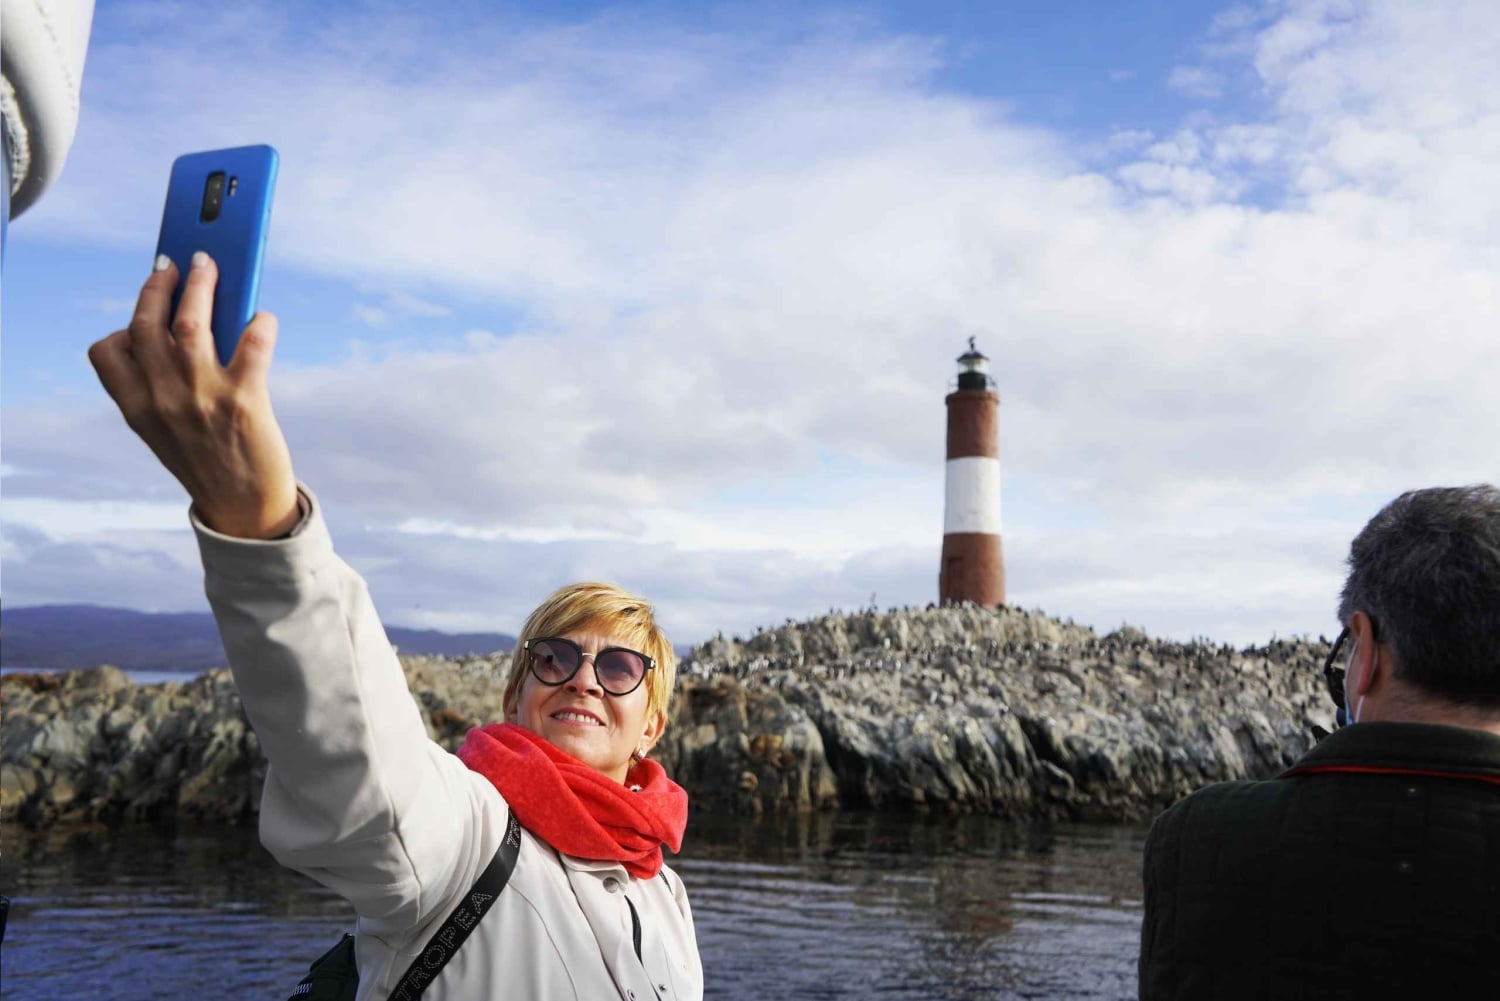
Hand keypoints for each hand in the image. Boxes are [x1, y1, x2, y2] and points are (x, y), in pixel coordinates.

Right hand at [89, 252, 299, 538]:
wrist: (245, 508)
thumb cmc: (208, 459)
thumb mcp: (166, 428)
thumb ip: (162, 382)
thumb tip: (186, 321)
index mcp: (136, 408)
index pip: (107, 353)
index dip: (124, 325)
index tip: (144, 302)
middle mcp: (162, 399)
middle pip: (148, 324)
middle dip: (159, 285)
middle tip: (177, 264)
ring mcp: (201, 399)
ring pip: (191, 323)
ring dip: (201, 286)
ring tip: (210, 267)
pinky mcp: (244, 403)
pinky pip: (250, 346)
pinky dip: (258, 324)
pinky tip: (263, 318)